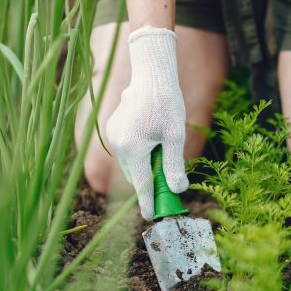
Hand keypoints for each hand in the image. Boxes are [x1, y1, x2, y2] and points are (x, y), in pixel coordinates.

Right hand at [106, 26, 188, 219]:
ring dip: (144, 169)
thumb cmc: (167, 102)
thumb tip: (178, 190)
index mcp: (133, 148)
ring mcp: (113, 137)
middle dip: (149, 184)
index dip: (148, 202)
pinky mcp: (112, 130)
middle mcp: (118, 144)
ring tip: (161, 158)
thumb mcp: (175, 136)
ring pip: (130, 165)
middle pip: (135, 176)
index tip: (151, 216)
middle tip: (166, 187)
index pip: (141, 184)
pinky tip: (151, 144)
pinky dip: (138, 156)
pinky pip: (126, 152)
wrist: (150, 74)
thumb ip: (174, 165)